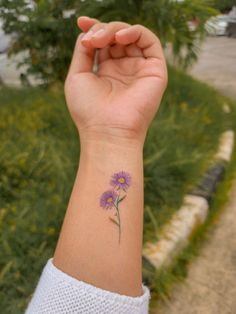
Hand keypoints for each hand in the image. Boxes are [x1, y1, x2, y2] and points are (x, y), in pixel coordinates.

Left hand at [65, 16, 167, 145]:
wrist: (107, 131)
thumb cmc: (89, 110)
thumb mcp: (78, 76)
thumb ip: (83, 51)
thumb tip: (87, 32)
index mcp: (107, 72)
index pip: (104, 43)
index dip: (94, 29)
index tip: (81, 21)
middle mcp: (125, 70)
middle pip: (117, 36)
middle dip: (102, 29)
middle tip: (92, 38)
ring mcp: (140, 69)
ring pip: (132, 35)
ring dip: (115, 29)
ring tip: (102, 39)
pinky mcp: (155, 71)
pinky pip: (150, 41)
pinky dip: (135, 32)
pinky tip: (120, 37)